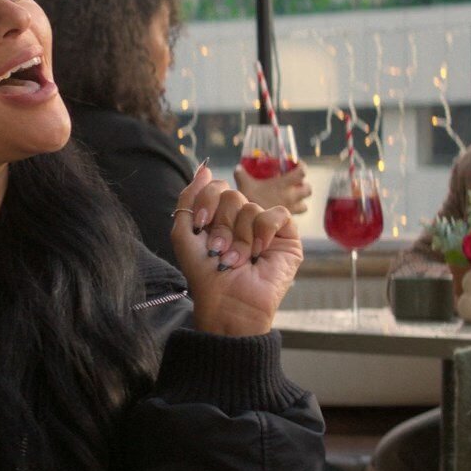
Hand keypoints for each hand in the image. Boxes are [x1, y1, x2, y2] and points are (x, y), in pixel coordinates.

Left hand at [174, 163, 302, 335]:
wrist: (227, 302)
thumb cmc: (205, 275)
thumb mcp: (184, 235)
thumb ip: (188, 199)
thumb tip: (204, 168)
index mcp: (219, 217)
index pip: (216, 188)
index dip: (206, 202)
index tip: (200, 226)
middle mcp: (242, 220)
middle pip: (232, 196)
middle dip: (222, 226)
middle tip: (220, 251)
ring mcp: (265, 228)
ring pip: (251, 207)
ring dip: (239, 237)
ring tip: (236, 261)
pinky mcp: (286, 237)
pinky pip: (277, 214)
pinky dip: (264, 231)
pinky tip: (258, 252)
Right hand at [233, 161, 311, 214]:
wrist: (251, 223)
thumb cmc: (249, 200)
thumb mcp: (244, 184)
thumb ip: (241, 174)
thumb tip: (238, 168)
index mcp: (284, 184)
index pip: (302, 172)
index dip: (302, 166)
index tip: (297, 164)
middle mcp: (290, 196)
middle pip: (308, 190)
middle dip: (304, 186)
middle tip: (296, 183)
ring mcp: (290, 209)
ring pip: (304, 205)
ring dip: (301, 200)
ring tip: (293, 198)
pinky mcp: (287, 220)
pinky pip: (295, 216)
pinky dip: (293, 212)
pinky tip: (284, 210)